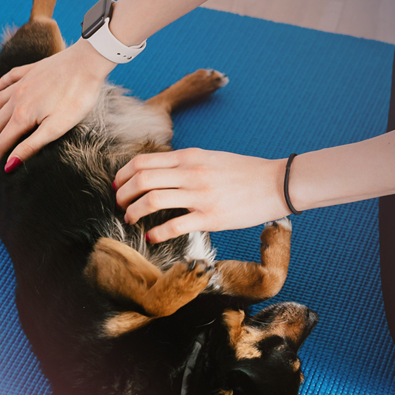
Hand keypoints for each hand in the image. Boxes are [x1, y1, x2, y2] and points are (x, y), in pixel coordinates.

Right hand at [0, 39, 115, 172]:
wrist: (87, 62)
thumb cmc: (77, 98)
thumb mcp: (57, 128)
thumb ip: (32, 145)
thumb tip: (10, 164)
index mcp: (22, 115)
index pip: (2, 142)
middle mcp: (16, 98)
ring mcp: (21, 82)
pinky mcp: (30, 70)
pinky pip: (7, 79)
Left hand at [114, 148, 290, 242]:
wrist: (276, 183)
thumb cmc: (245, 172)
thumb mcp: (211, 158)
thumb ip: (185, 164)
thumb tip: (159, 173)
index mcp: (190, 157)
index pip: (143, 162)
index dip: (123, 175)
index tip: (118, 186)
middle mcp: (191, 173)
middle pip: (141, 180)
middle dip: (123, 194)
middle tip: (120, 205)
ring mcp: (200, 195)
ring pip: (152, 200)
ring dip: (134, 212)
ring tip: (130, 220)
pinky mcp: (211, 217)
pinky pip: (174, 225)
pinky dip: (156, 233)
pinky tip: (152, 237)